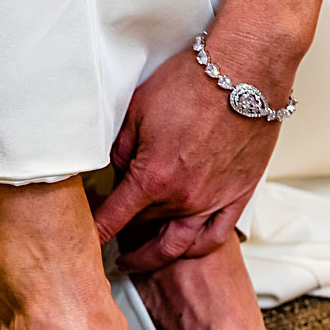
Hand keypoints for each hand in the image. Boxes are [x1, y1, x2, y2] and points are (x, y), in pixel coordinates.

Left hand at [93, 34, 291, 272]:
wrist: (244, 70)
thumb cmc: (194, 83)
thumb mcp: (137, 111)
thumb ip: (121, 148)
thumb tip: (115, 169)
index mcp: (153, 179)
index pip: (114, 220)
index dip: (96, 233)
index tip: (86, 241)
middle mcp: (184, 198)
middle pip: (143, 229)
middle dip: (123, 233)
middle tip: (112, 233)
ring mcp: (213, 200)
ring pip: (178, 245)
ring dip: (155, 257)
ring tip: (140, 258)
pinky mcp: (238, 195)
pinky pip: (216, 237)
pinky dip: (196, 248)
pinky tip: (184, 248)